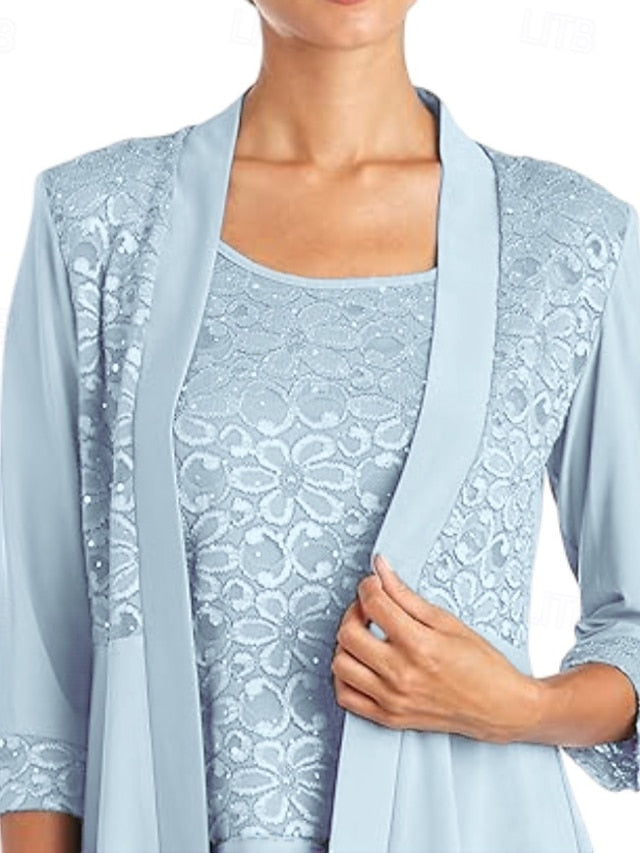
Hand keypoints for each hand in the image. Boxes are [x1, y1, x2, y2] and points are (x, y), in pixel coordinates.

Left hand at [330, 554, 540, 742]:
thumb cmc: (482, 664)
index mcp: (419, 645)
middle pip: (348, 634)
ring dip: (347, 645)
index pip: (373, 604)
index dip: (368, 586)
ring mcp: (392, 699)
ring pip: (340, 665)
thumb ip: (405, 595)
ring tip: (366, 637)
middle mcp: (401, 674)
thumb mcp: (446, 621)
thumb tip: (380, 568)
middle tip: (369, 609)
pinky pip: (345, 697)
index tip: (373, 585)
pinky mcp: (389, 718)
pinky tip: (362, 665)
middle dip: (354, 612)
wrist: (501, 708)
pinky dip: (345, 677)